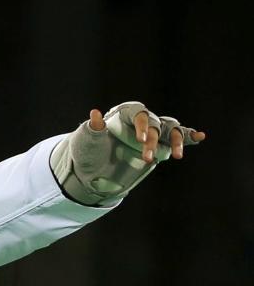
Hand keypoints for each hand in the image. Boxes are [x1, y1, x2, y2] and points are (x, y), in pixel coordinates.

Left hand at [88, 104, 205, 163]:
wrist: (91, 172)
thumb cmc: (87, 153)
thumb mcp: (86, 142)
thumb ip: (92, 128)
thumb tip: (94, 113)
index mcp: (124, 115)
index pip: (138, 113)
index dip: (142, 125)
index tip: (140, 140)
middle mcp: (140, 122)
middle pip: (154, 124)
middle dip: (153, 141)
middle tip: (147, 158)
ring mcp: (152, 133)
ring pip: (170, 129)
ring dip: (176, 140)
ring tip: (178, 155)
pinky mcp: (160, 145)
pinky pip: (178, 137)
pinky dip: (189, 136)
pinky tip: (200, 137)